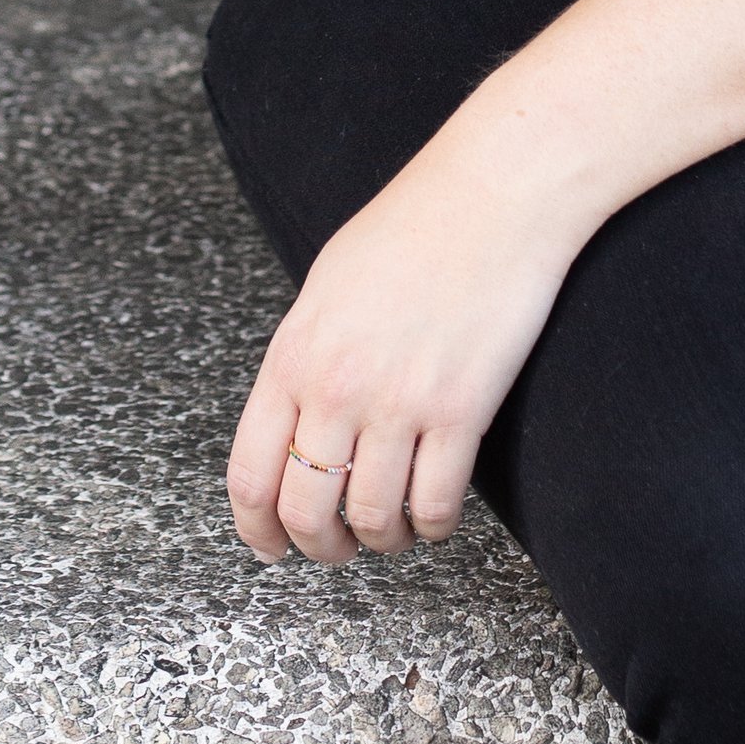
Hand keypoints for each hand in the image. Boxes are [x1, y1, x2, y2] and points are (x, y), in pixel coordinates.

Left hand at [226, 142, 578, 565]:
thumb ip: (305, 358)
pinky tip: (435, 515)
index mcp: (293, 355)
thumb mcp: (327, 288)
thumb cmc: (413, 227)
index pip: (251, 474)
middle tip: (337, 550)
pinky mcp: (460, 410)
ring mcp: (398, 402)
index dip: (256, 529)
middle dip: (319, 548)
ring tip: (391, 531)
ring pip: (372, 517)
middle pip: (306, 511)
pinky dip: (432, 527)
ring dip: (380, 540)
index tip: (269, 548)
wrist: (493, 193)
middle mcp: (336, 387)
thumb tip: (298, 420)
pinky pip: (435, 504)